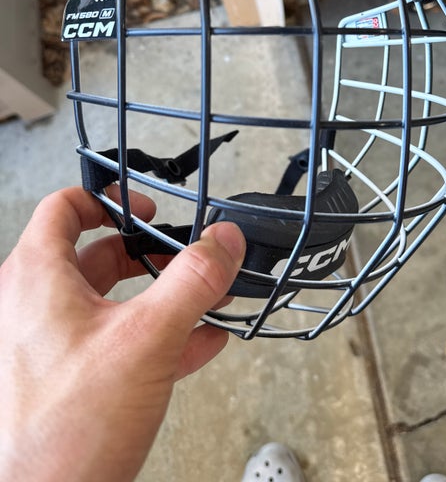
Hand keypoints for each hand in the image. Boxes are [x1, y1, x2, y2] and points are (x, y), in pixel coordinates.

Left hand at [0, 186, 244, 481]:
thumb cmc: (63, 432)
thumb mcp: (147, 337)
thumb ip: (193, 281)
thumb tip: (224, 240)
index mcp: (38, 279)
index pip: (64, 207)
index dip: (109, 198)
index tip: (147, 209)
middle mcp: (36, 307)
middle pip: (96, 255)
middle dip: (150, 254)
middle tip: (186, 257)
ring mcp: (51, 346)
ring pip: (110, 301)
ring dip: (162, 296)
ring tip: (206, 298)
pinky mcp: (70, 382)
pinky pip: (116, 342)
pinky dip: (158, 335)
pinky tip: (200, 343)